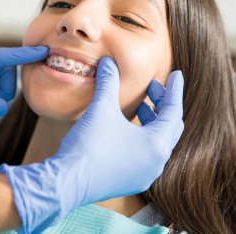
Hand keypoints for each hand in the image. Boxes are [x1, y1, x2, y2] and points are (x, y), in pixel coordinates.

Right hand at [0, 57, 183, 232]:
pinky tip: (126, 129)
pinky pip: (145, 155)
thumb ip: (109, 82)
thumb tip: (108, 62)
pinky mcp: (129, 181)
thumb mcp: (102, 108)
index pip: (174, 111)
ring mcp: (143, 175)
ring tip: (140, 106)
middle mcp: (156, 163)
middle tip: (152, 88)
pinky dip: (142, 137)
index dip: (174, 90)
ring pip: (157, 142)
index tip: (176, 74)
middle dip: (162, 104)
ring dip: (152, 121)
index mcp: (156, 144)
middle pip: (169, 127)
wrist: (67, 181)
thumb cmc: (89, 145)